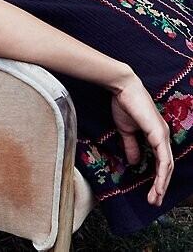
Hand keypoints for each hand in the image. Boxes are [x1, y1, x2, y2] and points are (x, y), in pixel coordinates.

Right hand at [110, 73, 173, 206]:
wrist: (122, 88)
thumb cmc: (124, 104)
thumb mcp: (126, 130)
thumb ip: (131, 146)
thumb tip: (134, 162)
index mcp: (156, 135)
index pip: (160, 161)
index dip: (157, 177)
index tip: (150, 192)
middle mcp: (163, 136)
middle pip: (166, 166)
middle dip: (160, 186)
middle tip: (154, 201)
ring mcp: (162, 134)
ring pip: (167, 165)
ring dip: (162, 184)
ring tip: (155, 198)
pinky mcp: (159, 134)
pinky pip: (163, 159)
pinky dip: (162, 174)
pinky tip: (158, 185)